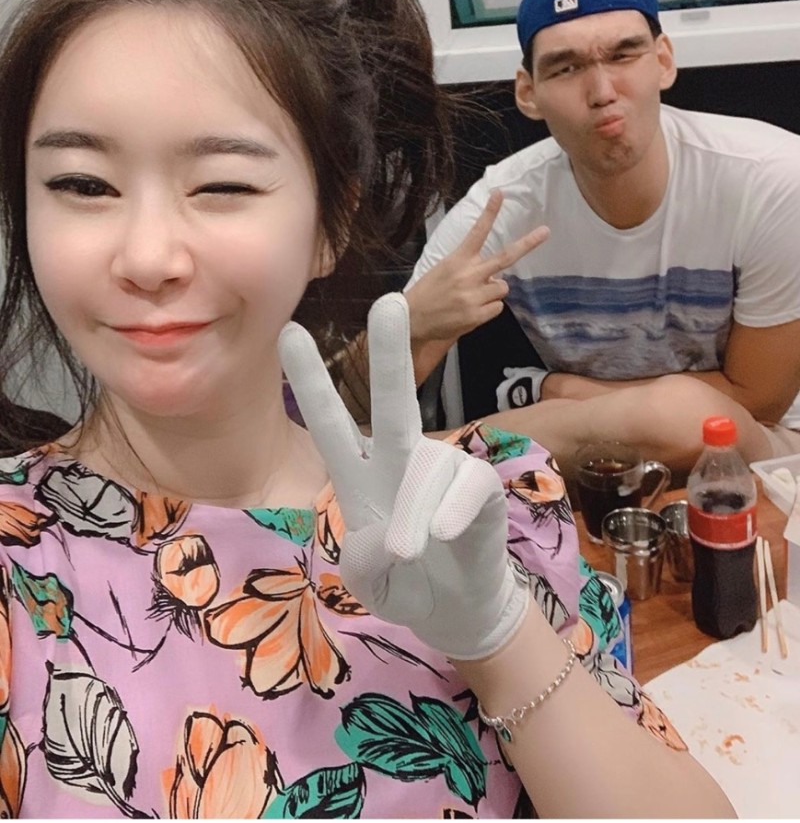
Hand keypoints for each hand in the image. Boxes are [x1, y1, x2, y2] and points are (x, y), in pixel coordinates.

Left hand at [278, 293, 529, 660]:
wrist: (456, 610)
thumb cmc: (404, 583)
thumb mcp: (369, 582)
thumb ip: (365, 561)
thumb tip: (398, 534)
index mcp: (359, 475)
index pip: (331, 423)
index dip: (311, 380)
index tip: (290, 331)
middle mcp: (399, 461)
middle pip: (392, 402)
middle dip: (390, 353)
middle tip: (389, 301)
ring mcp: (441, 471)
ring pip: (424, 470)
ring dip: (411, 516)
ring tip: (409, 554)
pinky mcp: (479, 487)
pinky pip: (465, 487)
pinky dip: (451, 513)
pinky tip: (445, 535)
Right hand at [407, 190, 548, 345]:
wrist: (410, 319)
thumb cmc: (428, 293)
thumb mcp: (443, 269)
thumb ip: (469, 268)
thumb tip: (495, 274)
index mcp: (458, 259)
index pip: (477, 231)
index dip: (490, 212)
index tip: (499, 193)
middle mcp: (469, 274)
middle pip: (506, 257)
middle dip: (528, 243)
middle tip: (545, 231)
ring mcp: (474, 295)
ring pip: (503, 287)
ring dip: (493, 291)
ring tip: (472, 298)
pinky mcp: (476, 315)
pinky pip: (497, 307)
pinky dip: (488, 309)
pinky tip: (470, 311)